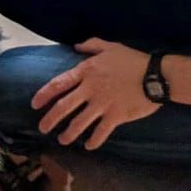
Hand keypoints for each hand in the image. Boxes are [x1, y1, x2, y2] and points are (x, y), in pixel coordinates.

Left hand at [30, 39, 156, 151]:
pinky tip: (88, 146)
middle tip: (42, 128)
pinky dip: (93, 141)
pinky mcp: (115, 116)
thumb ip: (91, 45)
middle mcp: (91, 89)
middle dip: (50, 119)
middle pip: (64, 107)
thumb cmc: (133, 59)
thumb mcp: (110, 47)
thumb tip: (75, 47)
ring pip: (79, 123)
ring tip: (62, 140)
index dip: (44, 94)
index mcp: (87, 71)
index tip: (34, 104)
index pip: (59, 84)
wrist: (155, 75)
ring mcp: (102, 104)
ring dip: (68, 133)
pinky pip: (100, 132)